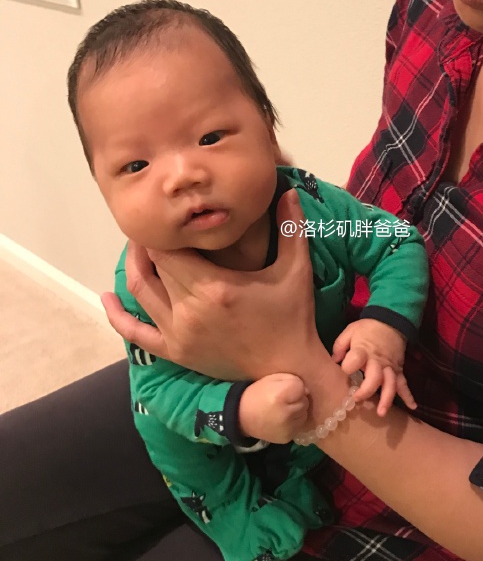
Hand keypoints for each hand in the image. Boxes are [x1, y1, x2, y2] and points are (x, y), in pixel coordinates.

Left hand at [101, 191, 326, 379]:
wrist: (289, 369)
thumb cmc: (292, 318)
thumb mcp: (295, 271)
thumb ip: (291, 228)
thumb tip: (288, 190)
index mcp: (215, 288)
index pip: (170, 249)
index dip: (163, 229)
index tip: (166, 213)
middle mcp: (190, 311)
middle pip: (153, 266)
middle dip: (148, 243)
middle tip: (156, 224)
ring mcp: (179, 334)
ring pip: (141, 292)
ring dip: (135, 267)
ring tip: (140, 249)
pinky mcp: (176, 352)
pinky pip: (135, 333)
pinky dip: (118, 316)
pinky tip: (108, 298)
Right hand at [237, 373, 308, 442]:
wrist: (242, 417)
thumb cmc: (258, 394)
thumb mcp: (272, 379)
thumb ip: (291, 380)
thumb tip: (307, 390)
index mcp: (280, 396)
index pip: (301, 388)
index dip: (295, 387)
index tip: (286, 389)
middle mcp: (286, 414)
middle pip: (305, 402)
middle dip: (297, 399)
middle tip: (285, 400)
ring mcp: (287, 428)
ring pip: (304, 414)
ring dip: (298, 411)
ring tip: (284, 410)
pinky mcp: (287, 438)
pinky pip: (299, 426)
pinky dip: (294, 422)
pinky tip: (283, 419)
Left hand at [331, 319, 415, 416]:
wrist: (390, 321)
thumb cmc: (367, 328)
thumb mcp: (350, 331)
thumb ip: (340, 345)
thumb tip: (334, 360)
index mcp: (363, 350)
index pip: (354, 360)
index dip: (347, 367)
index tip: (343, 370)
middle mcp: (377, 361)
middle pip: (374, 378)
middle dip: (366, 391)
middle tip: (357, 399)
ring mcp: (390, 366)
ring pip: (390, 384)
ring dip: (386, 399)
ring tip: (381, 413)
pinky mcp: (398, 369)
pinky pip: (404, 383)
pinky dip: (409, 395)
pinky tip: (412, 406)